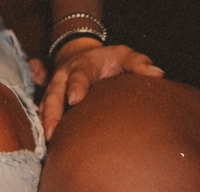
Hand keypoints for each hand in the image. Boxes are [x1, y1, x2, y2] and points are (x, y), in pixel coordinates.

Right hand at [39, 41, 163, 140]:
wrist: (81, 55)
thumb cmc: (108, 60)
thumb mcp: (123, 55)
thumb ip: (138, 63)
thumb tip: (157, 74)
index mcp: (82, 65)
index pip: (79, 75)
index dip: (76, 86)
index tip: (74, 100)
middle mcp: (64, 76)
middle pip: (54, 93)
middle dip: (52, 112)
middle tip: (52, 131)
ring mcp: (55, 88)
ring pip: (46, 104)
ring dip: (45, 122)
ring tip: (48, 142)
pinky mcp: (51, 99)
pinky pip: (43, 111)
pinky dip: (42, 125)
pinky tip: (48, 143)